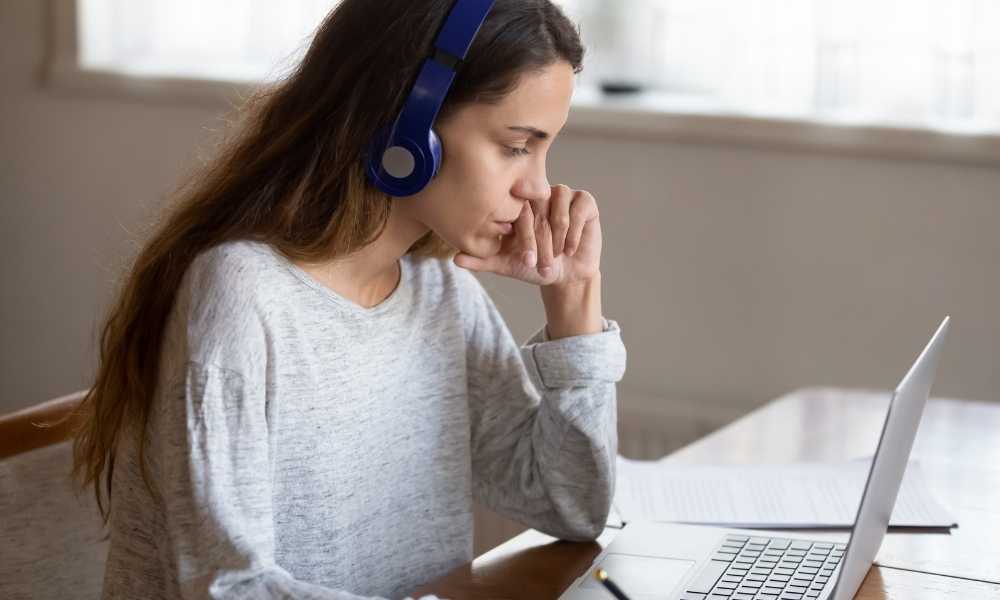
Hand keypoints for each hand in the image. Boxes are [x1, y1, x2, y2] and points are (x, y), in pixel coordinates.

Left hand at [453, 184, 601, 286]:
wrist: (566, 275)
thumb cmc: (534, 266)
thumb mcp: (507, 265)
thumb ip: (482, 260)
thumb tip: (455, 259)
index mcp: (519, 204)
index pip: (518, 209)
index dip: (523, 236)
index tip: (526, 260)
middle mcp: (540, 194)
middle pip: (539, 207)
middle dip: (541, 240)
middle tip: (540, 264)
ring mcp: (563, 195)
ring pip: (559, 204)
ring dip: (558, 235)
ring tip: (558, 255)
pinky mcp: (584, 201)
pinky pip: (579, 208)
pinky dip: (574, 231)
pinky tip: (570, 250)